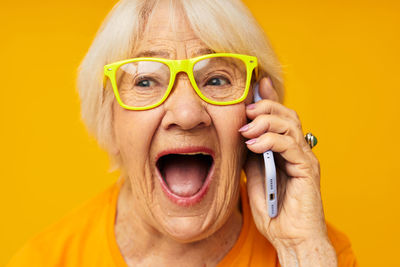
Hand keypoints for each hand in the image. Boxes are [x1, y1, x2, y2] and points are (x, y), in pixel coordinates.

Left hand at [241, 77, 336, 265]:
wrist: (289, 238)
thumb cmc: (273, 210)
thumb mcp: (253, 177)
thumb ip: (251, 156)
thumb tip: (241, 135)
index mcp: (285, 150)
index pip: (279, 118)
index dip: (269, 99)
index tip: (255, 84)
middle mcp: (297, 151)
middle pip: (287, 115)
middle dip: (266, 107)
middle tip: (247, 110)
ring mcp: (304, 159)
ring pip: (291, 125)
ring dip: (267, 121)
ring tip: (247, 129)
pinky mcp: (308, 170)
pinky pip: (291, 145)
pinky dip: (272, 140)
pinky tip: (255, 145)